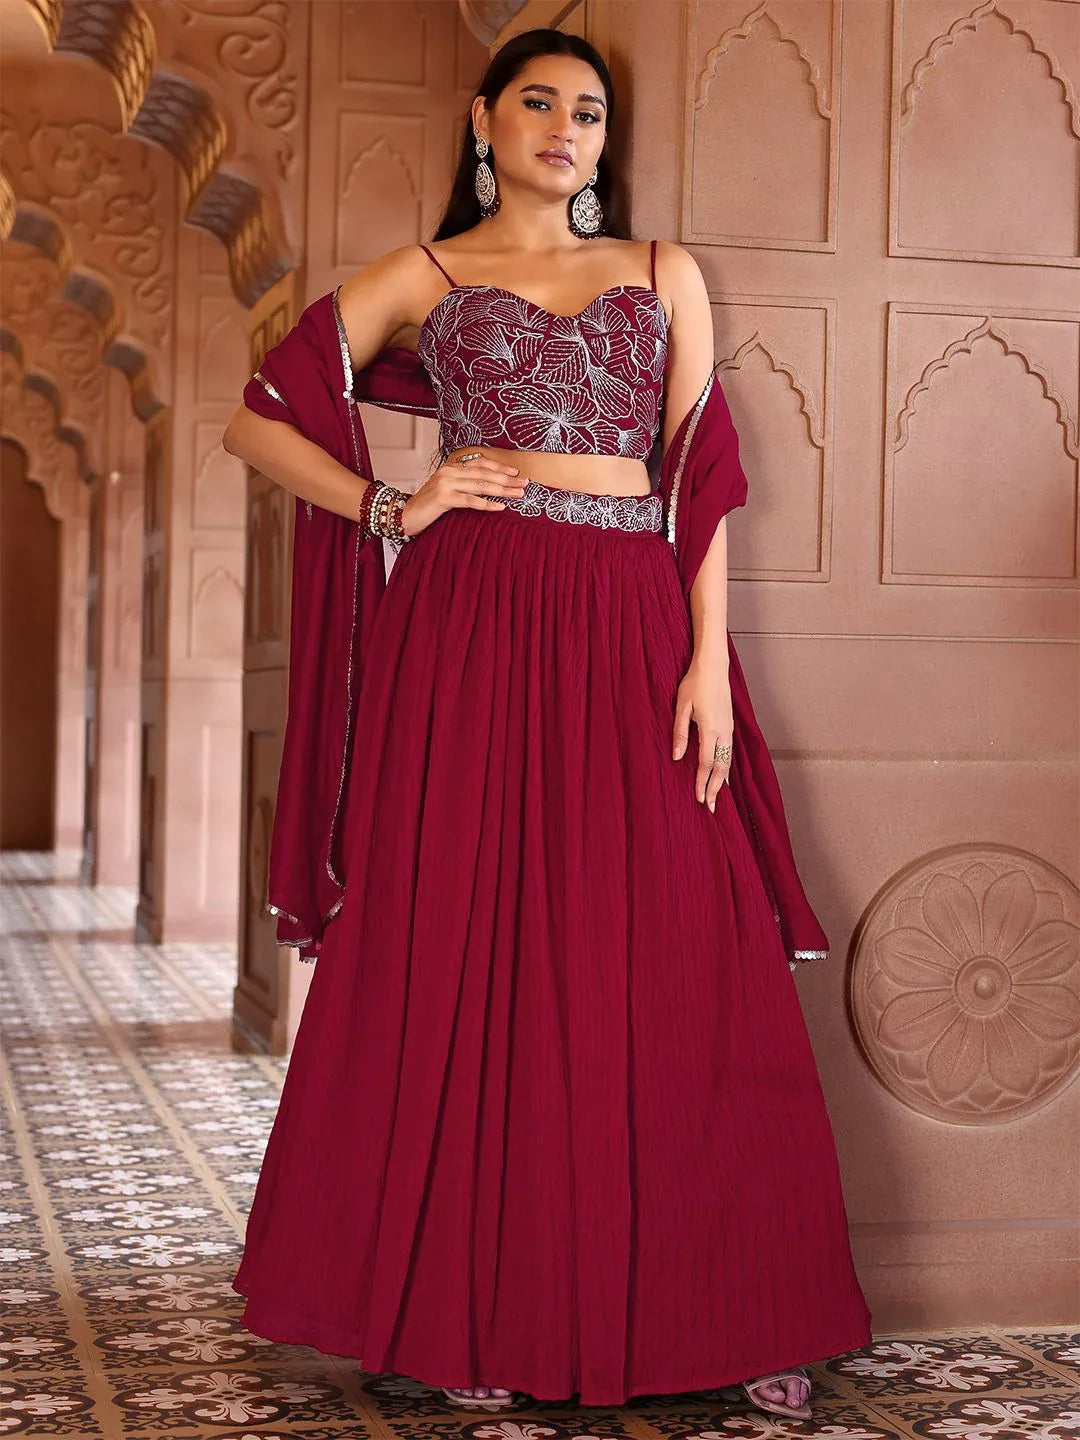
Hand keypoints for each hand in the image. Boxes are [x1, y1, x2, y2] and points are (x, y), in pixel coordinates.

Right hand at [401, 453, 527, 537]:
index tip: (516, 473)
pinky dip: (486, 504)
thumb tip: (487, 489)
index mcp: (450, 467)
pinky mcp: (443, 498)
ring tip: (518, 494)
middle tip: (524, 483)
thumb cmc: (427, 507)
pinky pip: (470, 501)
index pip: (479, 463)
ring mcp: (445, 483)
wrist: (404, 515)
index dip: (499, 467)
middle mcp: (449, 472)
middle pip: (484, 473)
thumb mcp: (445, 491)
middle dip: (507, 479)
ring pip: (480, 485)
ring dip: (502, 490)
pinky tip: (500, 507)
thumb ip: (462, 486)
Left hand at [672, 658, 732, 811]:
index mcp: (710, 729)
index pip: (705, 763)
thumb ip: (679, 732)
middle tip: (710, 807)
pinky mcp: (730, 725)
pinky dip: (726, 767)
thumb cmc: (694, 684)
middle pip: (721, 767)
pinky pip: (730, 752)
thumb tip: (676, 757)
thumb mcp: (681, 707)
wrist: (713, 666)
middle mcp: (724, 732)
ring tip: (717, 796)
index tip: (698, 799)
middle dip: (715, 789)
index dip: (701, 782)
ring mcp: (729, 728)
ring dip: (722, 780)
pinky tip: (723, 774)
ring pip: (728, 761)